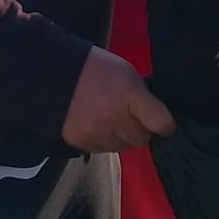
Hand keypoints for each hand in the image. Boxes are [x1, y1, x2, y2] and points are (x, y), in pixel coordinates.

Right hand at [62, 48, 176, 154]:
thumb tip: (155, 115)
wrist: (52, 75)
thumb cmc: (95, 68)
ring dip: (121, 137)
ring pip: (122, 147)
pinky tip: (95, 124)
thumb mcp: (126, 72)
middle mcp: (116, 118)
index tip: (163, 123)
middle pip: (142, 139)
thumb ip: (142, 95)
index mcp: (130, 96)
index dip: (166, 124)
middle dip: (140, 129)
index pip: (161, 123)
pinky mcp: (82, 142)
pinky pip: (102, 149)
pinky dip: (102, 140)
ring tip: (110, 119)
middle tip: (130, 116)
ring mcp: (97, 133)